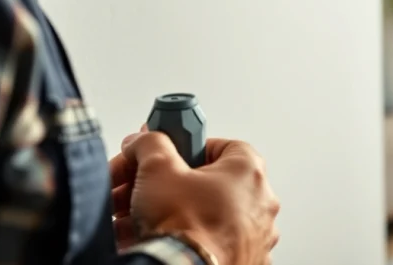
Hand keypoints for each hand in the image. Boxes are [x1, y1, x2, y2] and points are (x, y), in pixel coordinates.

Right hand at [110, 130, 280, 264]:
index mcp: (248, 172)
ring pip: (204, 216)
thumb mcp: (158, 169)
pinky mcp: (241, 260)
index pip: (223, 145)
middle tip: (144, 187)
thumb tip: (143, 140)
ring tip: (134, 217)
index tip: (169, 151)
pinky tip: (150, 239)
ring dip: (169, 213)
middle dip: (168, 184)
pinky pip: (208, 242)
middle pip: (207, 183)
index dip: (190, 146)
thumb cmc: (185, 226)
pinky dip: (182, 240)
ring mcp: (253, 237)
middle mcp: (258, 204)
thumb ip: (151, 144)